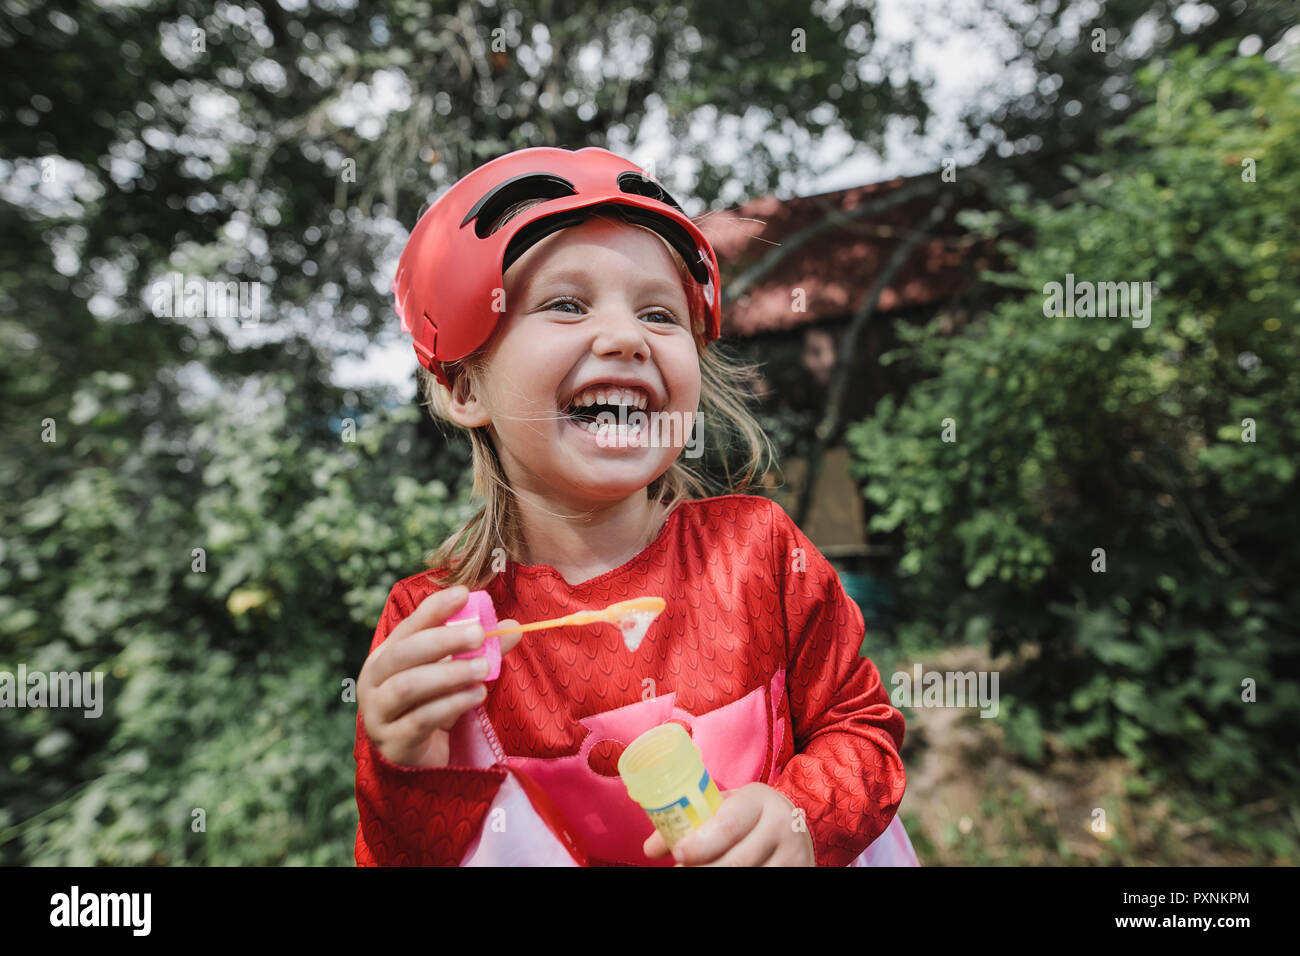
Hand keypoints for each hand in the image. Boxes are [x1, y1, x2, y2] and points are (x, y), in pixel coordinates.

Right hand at [357, 585, 522, 768]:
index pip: (409, 626)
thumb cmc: (433, 708)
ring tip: (484, 668)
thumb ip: (479, 651)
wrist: (417, 762)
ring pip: (409, 686)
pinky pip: (421, 719)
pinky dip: (452, 704)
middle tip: (480, 634)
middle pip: (404, 653)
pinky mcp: (394, 743)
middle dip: (443, 640)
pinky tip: (477, 695)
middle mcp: (374, 681)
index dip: (435, 609)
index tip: (464, 593)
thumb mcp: (454, 676)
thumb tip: (512, 627)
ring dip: (450, 673)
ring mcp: (379, 714)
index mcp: (386, 657)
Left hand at [641, 783, 815, 865]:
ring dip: (717, 877)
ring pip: (748, 875)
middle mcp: (781, 824)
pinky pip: (764, 882)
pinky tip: (726, 876)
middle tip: (681, 871)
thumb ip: (688, 824)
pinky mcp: (800, 871)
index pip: (728, 824)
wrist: (793, 824)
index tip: (678, 854)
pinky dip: (739, 883)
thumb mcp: (722, 809)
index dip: (701, 843)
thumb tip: (650, 849)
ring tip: (699, 873)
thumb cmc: (746, 816)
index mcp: (758, 800)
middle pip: (736, 860)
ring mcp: (794, 853)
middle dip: (704, 870)